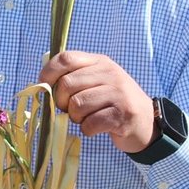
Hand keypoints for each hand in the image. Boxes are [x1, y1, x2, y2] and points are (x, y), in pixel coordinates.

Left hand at [37, 50, 155, 153]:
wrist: (147, 122)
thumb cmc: (112, 102)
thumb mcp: (96, 82)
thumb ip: (73, 78)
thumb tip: (41, 86)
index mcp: (99, 62)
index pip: (65, 58)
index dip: (48, 73)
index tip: (45, 87)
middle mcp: (110, 73)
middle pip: (67, 85)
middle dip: (61, 102)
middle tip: (71, 110)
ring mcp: (119, 93)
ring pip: (77, 105)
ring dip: (76, 118)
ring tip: (86, 118)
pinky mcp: (123, 115)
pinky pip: (90, 124)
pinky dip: (88, 129)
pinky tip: (96, 127)